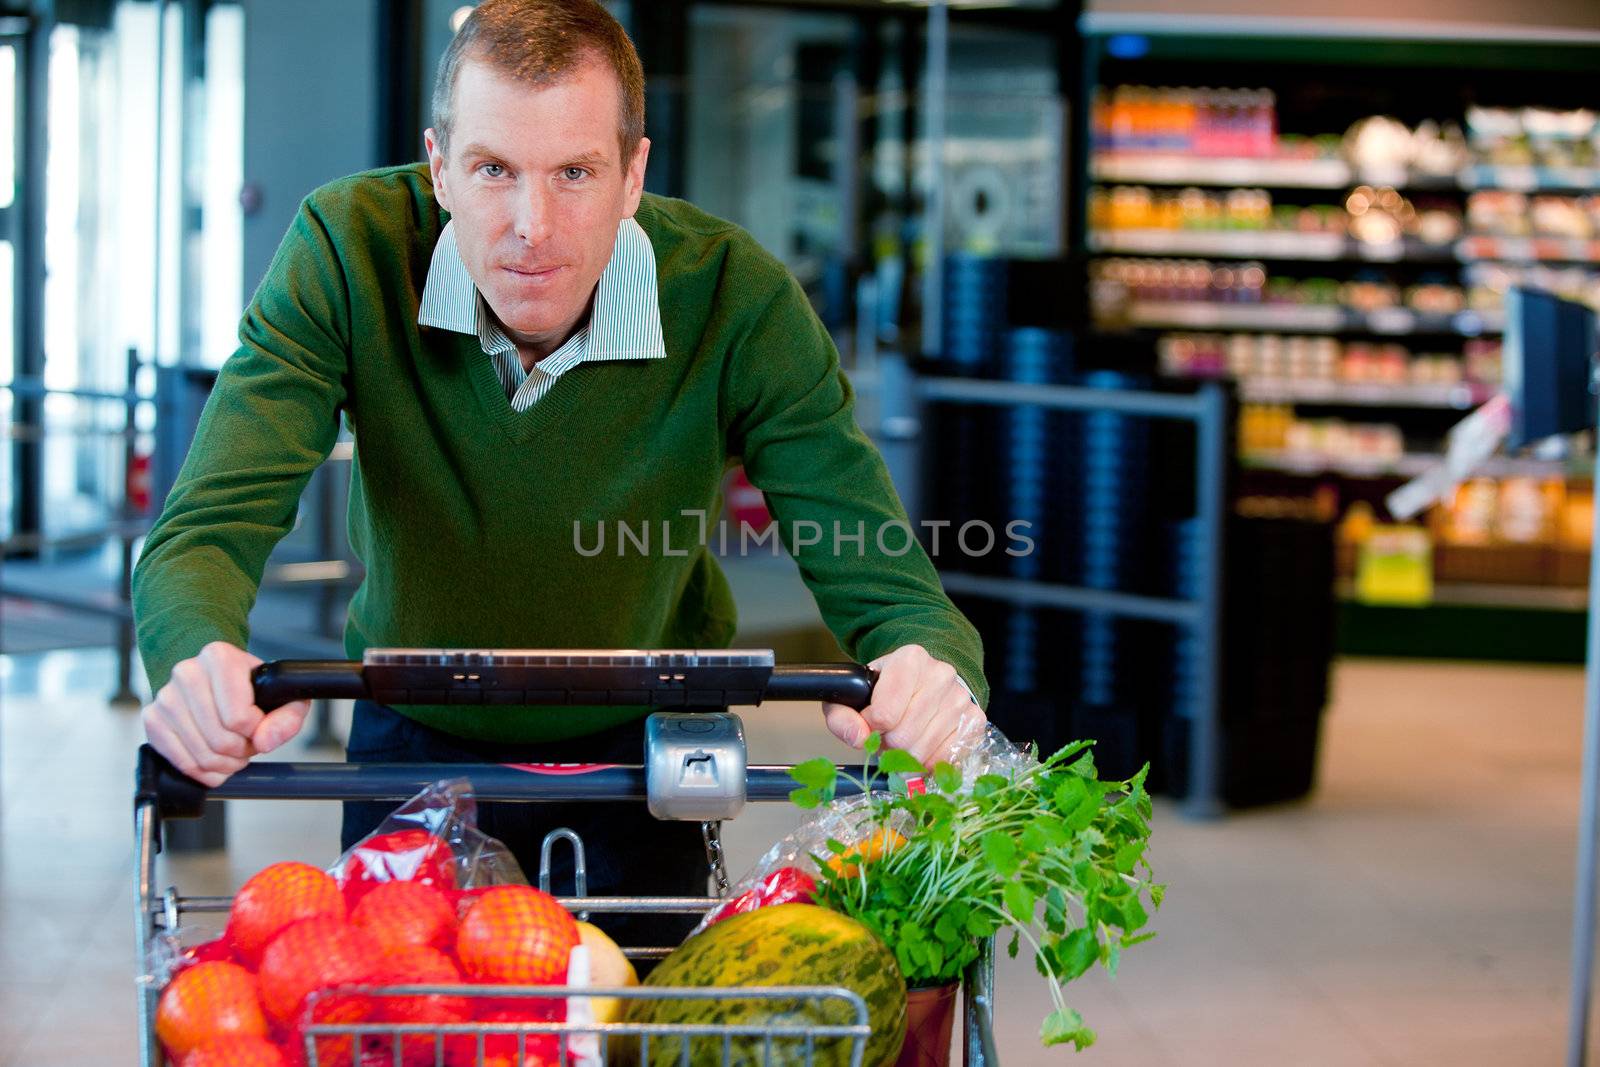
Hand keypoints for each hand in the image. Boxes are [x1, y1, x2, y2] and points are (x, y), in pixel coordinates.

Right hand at [140, 641, 310, 786]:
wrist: (217, 682)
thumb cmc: (251, 689)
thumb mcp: (283, 695)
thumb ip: (288, 717)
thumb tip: (265, 741)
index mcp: (219, 657)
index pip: (239, 717)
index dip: (256, 732)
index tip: (259, 726)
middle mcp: (187, 672)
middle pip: (220, 739)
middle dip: (242, 751)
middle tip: (248, 744)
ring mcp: (165, 697)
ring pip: (201, 755)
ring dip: (225, 764)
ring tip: (234, 751)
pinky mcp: (152, 719)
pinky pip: (181, 763)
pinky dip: (204, 772)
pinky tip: (215, 762)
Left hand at [823, 644, 985, 767]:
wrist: (926, 680)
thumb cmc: (887, 689)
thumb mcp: (855, 693)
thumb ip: (842, 715)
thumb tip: (858, 737)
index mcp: (909, 659)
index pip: (883, 715)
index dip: (869, 726)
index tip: (870, 721)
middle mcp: (940, 674)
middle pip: (902, 737)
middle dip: (888, 744)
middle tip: (888, 733)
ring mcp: (961, 698)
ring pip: (922, 752)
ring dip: (907, 754)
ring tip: (905, 737)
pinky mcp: (975, 720)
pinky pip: (945, 759)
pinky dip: (929, 761)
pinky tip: (924, 745)